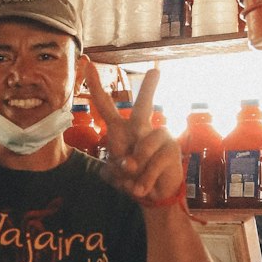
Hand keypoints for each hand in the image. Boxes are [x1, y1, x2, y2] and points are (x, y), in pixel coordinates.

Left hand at [82, 61, 183, 205]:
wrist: (153, 196)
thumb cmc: (131, 179)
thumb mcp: (115, 175)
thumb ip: (116, 168)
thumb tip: (130, 164)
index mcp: (120, 130)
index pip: (106, 106)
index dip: (97, 87)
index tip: (88, 65)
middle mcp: (140, 128)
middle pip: (143, 107)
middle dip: (149, 89)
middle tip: (155, 71)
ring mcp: (159, 136)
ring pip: (145, 147)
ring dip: (136, 170)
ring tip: (134, 182)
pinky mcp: (172, 149)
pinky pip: (155, 163)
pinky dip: (145, 179)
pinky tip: (143, 187)